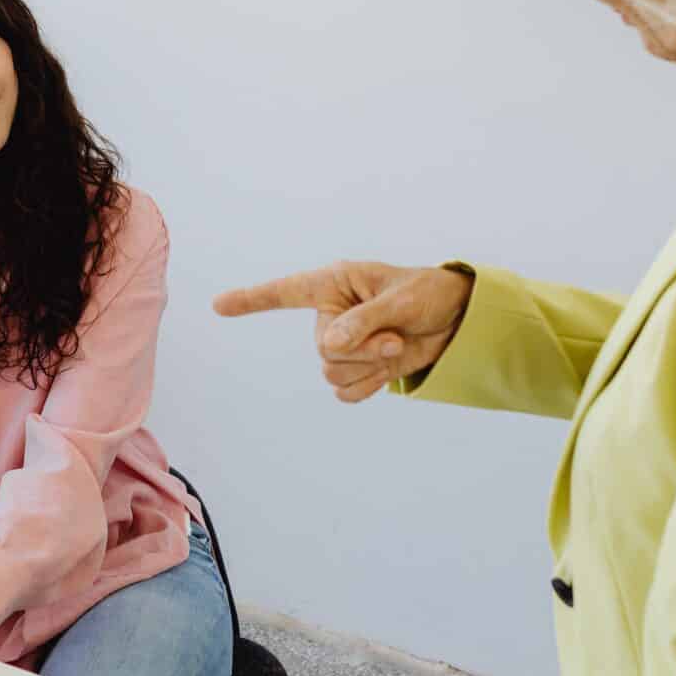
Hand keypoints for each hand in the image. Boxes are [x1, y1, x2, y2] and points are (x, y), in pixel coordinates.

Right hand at [213, 261, 473, 401]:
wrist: (457, 320)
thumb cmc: (429, 294)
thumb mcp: (400, 301)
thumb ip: (363, 322)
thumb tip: (329, 346)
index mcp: (334, 284)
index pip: (285, 292)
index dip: (251, 300)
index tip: (218, 305)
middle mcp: (331, 314)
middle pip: (321, 349)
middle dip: (360, 351)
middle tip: (392, 336)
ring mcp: (344, 343)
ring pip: (332, 373)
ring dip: (368, 368)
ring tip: (395, 346)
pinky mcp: (359, 367)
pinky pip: (345, 392)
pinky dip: (369, 386)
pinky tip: (389, 370)